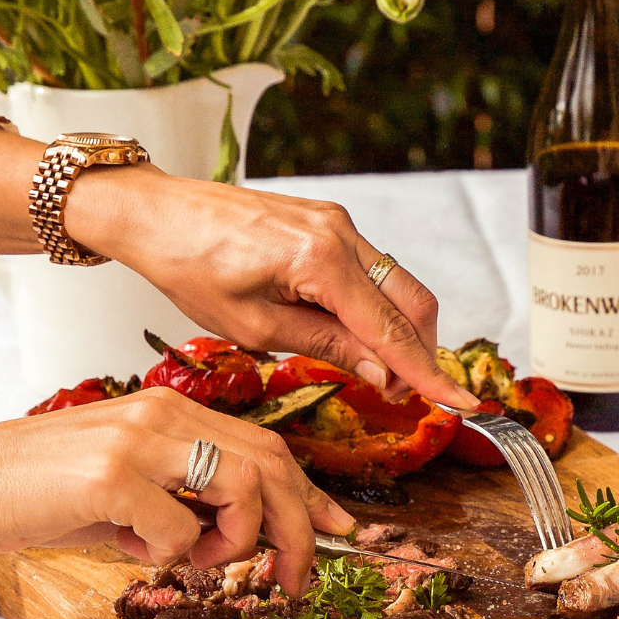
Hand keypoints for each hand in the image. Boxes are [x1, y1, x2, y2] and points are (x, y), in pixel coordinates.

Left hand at [0, 130, 477, 406]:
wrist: (157, 213)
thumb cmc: (188, 266)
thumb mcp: (253, 326)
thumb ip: (325, 347)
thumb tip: (381, 373)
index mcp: (320, 260)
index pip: (391, 328)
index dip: (428, 373)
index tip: (461, 404)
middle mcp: (340, 233)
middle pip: (412, 303)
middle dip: (419, 353)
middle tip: (405, 398)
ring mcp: (337, 223)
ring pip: (397, 285)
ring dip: (399, 331)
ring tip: (377, 373)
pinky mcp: (327, 221)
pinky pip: (372, 269)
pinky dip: (376, 306)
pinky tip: (356, 335)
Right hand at [0, 388, 356, 592]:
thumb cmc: (36, 488)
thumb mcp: (123, 486)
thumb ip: (179, 498)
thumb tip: (230, 534)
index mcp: (167, 412)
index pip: (263, 444)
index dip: (308, 491)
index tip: (335, 528)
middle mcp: (160, 416)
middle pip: (268, 464)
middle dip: (298, 528)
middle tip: (296, 576)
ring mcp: (138, 442)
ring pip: (241, 489)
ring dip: (237, 543)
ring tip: (201, 562)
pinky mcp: (112, 476)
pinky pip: (179, 530)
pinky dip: (170, 556)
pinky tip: (130, 549)